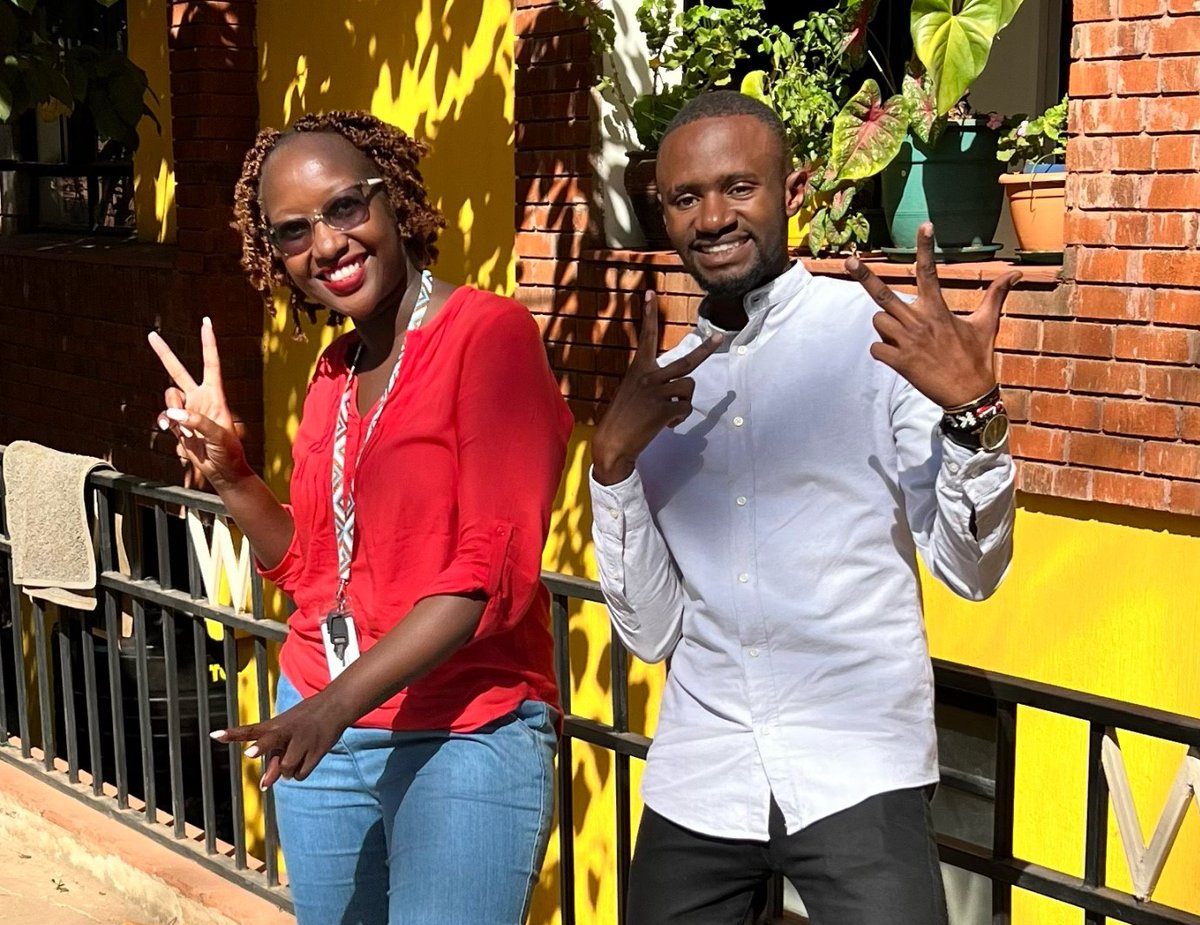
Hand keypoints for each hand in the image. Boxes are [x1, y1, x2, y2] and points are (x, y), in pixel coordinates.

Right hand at [149, 317, 251, 490]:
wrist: (222, 471)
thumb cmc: (229, 452)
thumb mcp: (219, 436)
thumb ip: (197, 422)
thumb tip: (173, 414)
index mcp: (215, 395)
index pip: (210, 363)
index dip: (208, 343)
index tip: (206, 322)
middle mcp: (200, 398)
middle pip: (178, 371)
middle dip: (164, 354)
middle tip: (151, 335)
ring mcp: (187, 410)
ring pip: (168, 398)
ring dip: (173, 412)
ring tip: (188, 431)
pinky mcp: (178, 424)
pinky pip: (163, 417)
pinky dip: (165, 424)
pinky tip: (176, 433)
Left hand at [212, 691, 351, 788]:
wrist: (334, 707)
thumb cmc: (303, 723)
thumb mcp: (285, 735)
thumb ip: (272, 760)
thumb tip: (265, 786)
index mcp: (275, 725)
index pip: (250, 730)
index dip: (232, 734)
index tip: (214, 735)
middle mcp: (286, 732)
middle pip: (270, 741)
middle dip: (261, 748)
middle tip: (249, 754)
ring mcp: (302, 741)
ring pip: (286, 770)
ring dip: (288, 770)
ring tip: (296, 756)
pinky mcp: (317, 750)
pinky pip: (300, 775)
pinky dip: (300, 773)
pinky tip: (306, 758)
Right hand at [592, 292, 721, 484]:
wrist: (612, 443)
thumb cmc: (622, 419)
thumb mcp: (632, 392)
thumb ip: (651, 384)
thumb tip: (675, 391)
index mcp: (638, 369)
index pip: (646, 336)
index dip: (649, 314)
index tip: (650, 293)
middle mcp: (648, 376)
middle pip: (687, 360)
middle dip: (706, 348)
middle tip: (719, 336)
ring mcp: (657, 392)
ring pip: (688, 388)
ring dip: (683, 403)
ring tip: (668, 414)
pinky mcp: (663, 409)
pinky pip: (685, 409)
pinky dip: (678, 419)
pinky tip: (664, 425)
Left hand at [844, 222, 1020, 408]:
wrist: (969, 394)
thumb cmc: (977, 356)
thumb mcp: (987, 323)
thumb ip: (995, 294)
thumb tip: (1018, 272)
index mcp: (937, 309)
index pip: (929, 271)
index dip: (926, 247)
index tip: (925, 225)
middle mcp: (919, 322)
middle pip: (883, 294)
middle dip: (864, 276)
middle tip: (849, 261)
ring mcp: (906, 342)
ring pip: (879, 322)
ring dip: (885, 326)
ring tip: (905, 337)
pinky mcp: (899, 362)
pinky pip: (876, 349)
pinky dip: (882, 351)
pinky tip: (897, 355)